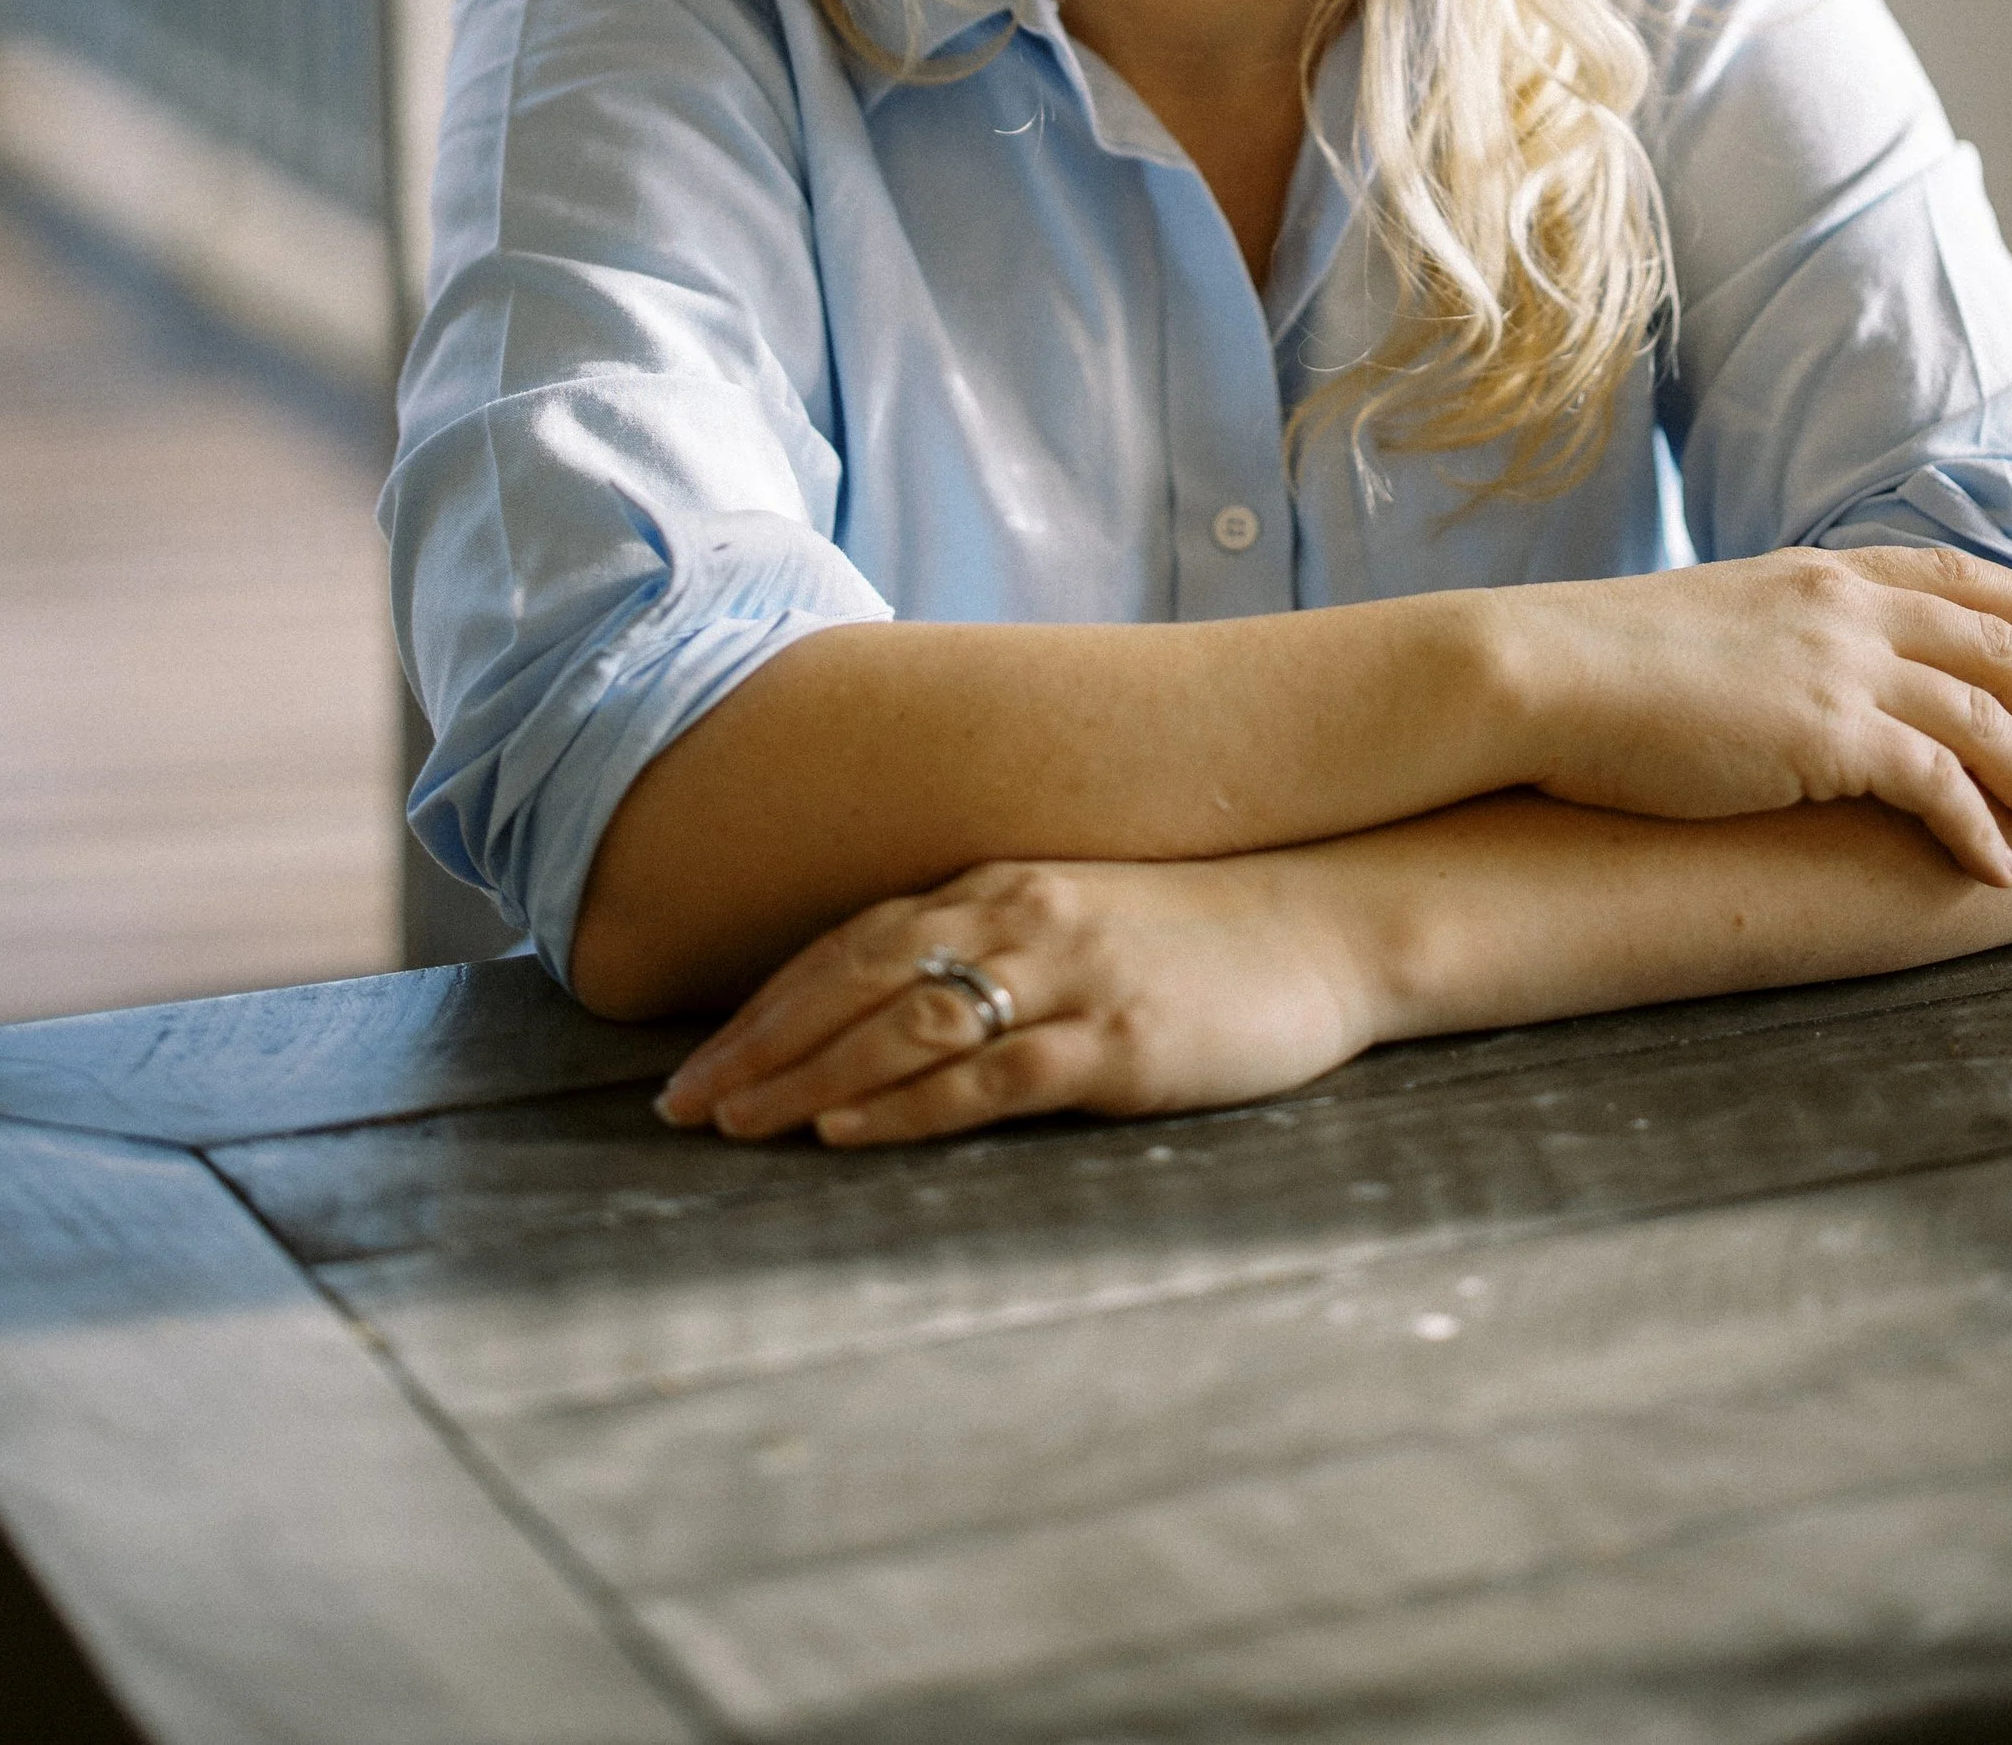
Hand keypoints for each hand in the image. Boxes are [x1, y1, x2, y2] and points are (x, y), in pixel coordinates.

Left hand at [654, 852, 1371, 1147]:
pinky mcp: (1115, 1041)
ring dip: (806, 1077)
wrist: (1332, 922)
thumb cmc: (1201, 928)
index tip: (697, 1062)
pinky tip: (848, 1131)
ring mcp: (1067, 974)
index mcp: (1000, 881)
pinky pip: (989, 1073)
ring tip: (735, 1125)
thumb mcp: (1081, 911)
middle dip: (756, 1045)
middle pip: (852, 979)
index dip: (765, 1005)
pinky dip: (907, 1104)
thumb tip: (896, 995)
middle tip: (679, 1107)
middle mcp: (1018, 914)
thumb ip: (994, 937)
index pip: (851, 944)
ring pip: (903, 1024)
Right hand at [1510, 543, 2011, 886]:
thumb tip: (1788, 675)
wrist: (1542, 672)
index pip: (1953, 575)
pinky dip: (1981, 827)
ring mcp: (1842, 668)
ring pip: (1986, 718)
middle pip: (1995, 645)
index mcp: (1815, 572)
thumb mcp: (1706, 623)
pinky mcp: (1830, 736)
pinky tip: (2001, 868)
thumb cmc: (1596, 662)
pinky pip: (1939, 786)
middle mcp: (1844, 607)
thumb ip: (1770, 636)